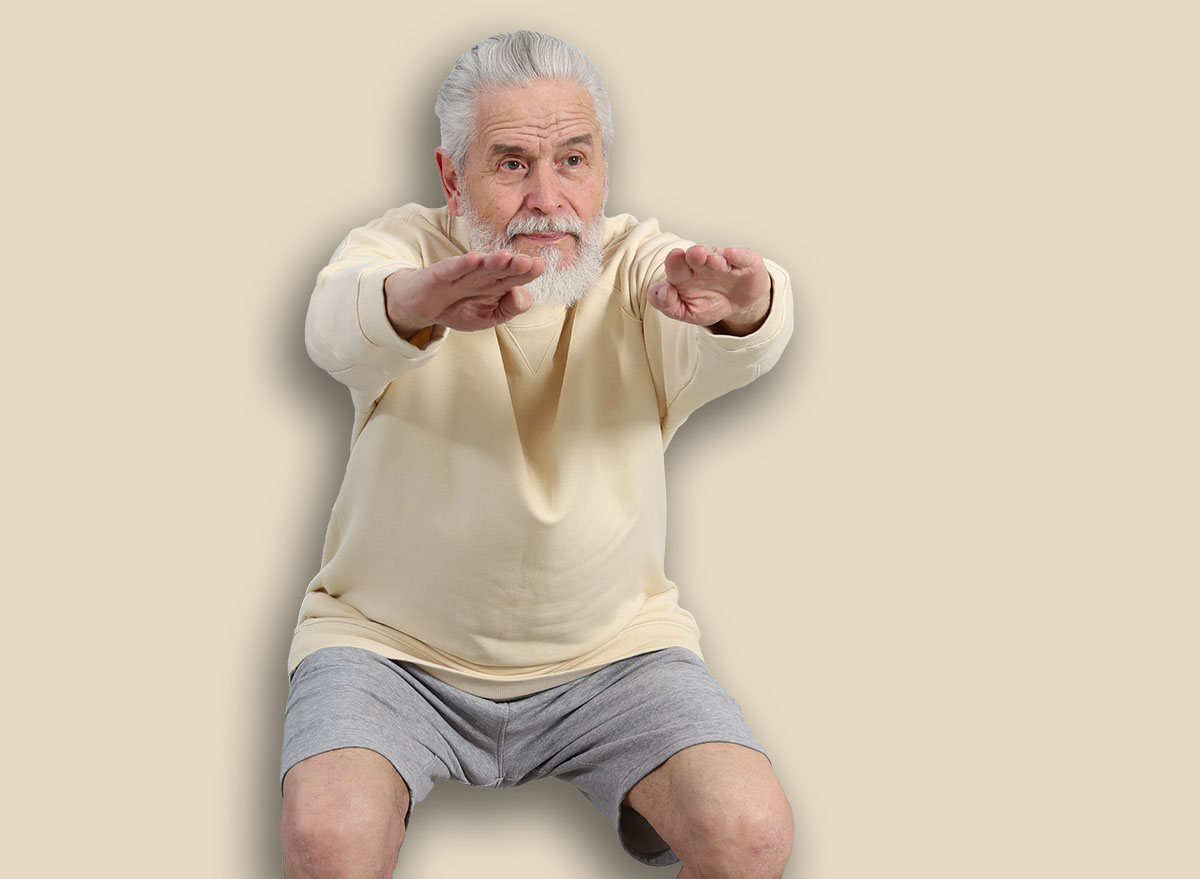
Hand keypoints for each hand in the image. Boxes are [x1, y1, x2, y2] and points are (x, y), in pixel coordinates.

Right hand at [384, 250, 543, 336]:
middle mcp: (482, 274)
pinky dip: (463, 264)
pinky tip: (474, 259)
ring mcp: (462, 272)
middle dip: (514, 264)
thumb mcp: (488, 318)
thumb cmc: (458, 308)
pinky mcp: (441, 274)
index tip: (539, 266)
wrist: (422, 308)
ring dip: (493, 261)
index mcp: (496, 284)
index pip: (515, 277)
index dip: (527, 272)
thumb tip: (523, 297)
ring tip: (506, 257)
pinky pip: (453, 268)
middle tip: (528, 262)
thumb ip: (508, 309)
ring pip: (480, 265)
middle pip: (501, 268)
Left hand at [648, 245, 771, 335]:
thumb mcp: (688, 312)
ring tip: (711, 261)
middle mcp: (700, 264)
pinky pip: (741, 256)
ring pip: (716, 257)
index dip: (668, 279)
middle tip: (682, 256)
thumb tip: (663, 291)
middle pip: (691, 258)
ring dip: (712, 259)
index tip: (666, 290)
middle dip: (688, 257)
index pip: (671, 271)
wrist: (740, 302)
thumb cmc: (710, 303)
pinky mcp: (745, 262)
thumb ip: (668, 305)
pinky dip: (737, 255)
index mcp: (682, 274)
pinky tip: (731, 254)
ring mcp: (723, 262)